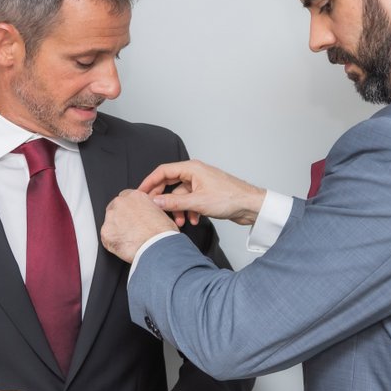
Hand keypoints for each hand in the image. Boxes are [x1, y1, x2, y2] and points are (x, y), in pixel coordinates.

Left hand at [101, 189, 178, 263]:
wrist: (158, 247)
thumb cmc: (163, 233)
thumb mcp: (161, 213)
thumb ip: (148, 210)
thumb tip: (148, 215)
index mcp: (136, 196)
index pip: (126, 198)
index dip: (129, 210)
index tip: (132, 217)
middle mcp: (121, 203)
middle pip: (115, 208)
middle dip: (120, 218)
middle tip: (130, 230)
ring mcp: (111, 217)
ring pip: (109, 223)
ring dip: (116, 230)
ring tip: (130, 240)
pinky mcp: (106, 232)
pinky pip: (106, 238)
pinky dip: (113, 243)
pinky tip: (125, 247)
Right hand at [137, 160, 264, 227]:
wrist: (250, 205)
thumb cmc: (230, 198)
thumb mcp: (197, 202)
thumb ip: (174, 202)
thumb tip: (155, 201)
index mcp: (192, 168)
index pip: (163, 171)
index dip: (149, 182)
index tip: (140, 193)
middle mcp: (195, 173)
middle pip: (170, 183)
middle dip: (164, 199)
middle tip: (154, 210)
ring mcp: (201, 183)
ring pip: (180, 195)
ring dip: (178, 209)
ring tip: (180, 222)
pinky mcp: (206, 193)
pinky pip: (190, 201)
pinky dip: (189, 210)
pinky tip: (193, 220)